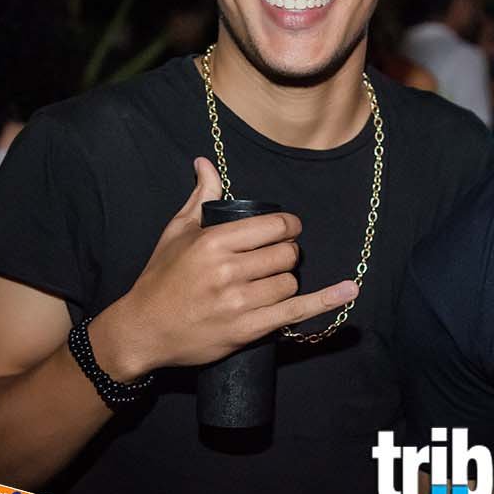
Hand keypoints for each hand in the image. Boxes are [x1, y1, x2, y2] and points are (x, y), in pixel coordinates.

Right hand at [90, 157, 357, 378]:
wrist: (143, 330)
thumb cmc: (160, 279)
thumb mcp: (177, 232)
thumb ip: (201, 197)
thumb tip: (206, 162)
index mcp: (213, 243)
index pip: (274, 226)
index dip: (289, 226)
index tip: (288, 230)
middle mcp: (228, 271)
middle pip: (286, 255)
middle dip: (287, 254)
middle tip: (275, 258)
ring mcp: (238, 303)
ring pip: (290, 282)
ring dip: (285, 280)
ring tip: (267, 282)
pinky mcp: (246, 330)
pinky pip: (296, 312)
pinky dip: (327, 301)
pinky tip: (349, 290)